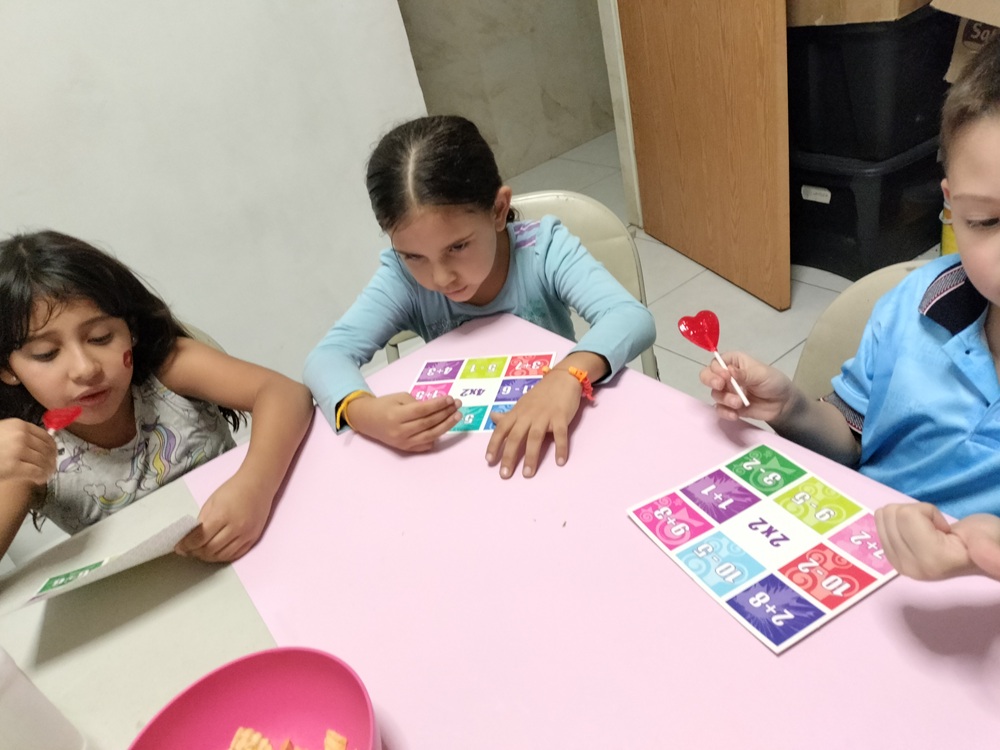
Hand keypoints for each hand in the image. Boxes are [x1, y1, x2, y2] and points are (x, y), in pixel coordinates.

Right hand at [0, 418, 56, 485]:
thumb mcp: (4, 434)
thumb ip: (21, 436)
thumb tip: (45, 448)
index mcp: (19, 425)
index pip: (45, 436)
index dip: (52, 448)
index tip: (53, 455)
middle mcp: (21, 435)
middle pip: (46, 449)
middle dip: (50, 461)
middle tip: (50, 469)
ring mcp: (17, 450)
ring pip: (43, 461)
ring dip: (47, 470)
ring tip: (45, 475)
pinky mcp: (13, 466)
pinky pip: (36, 472)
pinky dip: (40, 477)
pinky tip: (38, 480)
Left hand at [175, 474, 272, 561]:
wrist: (258, 484)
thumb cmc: (233, 489)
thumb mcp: (211, 502)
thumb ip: (202, 521)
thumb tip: (191, 539)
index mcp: (222, 515)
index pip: (200, 538)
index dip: (186, 545)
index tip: (179, 548)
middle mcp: (236, 527)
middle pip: (210, 549)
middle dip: (196, 552)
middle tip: (188, 551)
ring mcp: (246, 535)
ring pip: (222, 555)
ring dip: (208, 557)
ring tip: (200, 553)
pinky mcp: (253, 538)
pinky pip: (235, 555)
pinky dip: (222, 557)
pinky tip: (215, 552)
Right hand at [347, 392, 461, 451]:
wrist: (367, 420)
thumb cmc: (384, 405)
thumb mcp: (399, 397)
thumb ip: (417, 403)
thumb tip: (438, 407)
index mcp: (396, 415)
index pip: (423, 410)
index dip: (438, 404)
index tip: (451, 399)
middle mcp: (400, 431)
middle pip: (428, 423)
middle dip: (445, 413)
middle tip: (457, 405)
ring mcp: (403, 442)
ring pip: (430, 435)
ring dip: (446, 426)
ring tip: (456, 416)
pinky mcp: (405, 449)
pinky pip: (425, 444)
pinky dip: (436, 437)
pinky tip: (444, 428)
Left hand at [485, 368, 582, 477]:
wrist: (563, 378)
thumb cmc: (542, 393)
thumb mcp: (522, 403)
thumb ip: (509, 414)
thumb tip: (493, 418)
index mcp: (517, 412)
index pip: (501, 429)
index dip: (494, 445)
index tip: (489, 461)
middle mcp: (528, 414)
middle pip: (515, 436)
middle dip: (509, 456)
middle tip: (505, 474)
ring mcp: (545, 415)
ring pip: (535, 437)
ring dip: (531, 457)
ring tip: (528, 474)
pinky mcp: (561, 416)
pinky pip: (560, 434)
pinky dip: (561, 448)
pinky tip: (560, 462)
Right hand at [699, 352, 795, 421]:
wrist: (782, 404)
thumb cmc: (773, 382)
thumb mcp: (761, 374)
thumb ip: (744, 374)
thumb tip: (729, 371)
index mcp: (734, 362)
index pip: (716, 362)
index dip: (717, 369)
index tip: (726, 376)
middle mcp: (726, 376)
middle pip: (707, 376)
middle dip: (711, 381)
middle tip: (720, 386)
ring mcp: (727, 392)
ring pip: (715, 394)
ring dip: (725, 399)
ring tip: (739, 403)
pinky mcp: (729, 407)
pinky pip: (720, 409)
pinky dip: (725, 412)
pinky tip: (735, 415)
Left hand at [875, 502, 999, 581]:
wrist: (977, 553)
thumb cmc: (986, 539)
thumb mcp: (989, 538)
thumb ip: (987, 549)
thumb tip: (979, 551)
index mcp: (933, 560)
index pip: (907, 516)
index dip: (929, 513)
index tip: (946, 531)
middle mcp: (910, 568)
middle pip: (892, 513)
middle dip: (916, 512)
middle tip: (936, 529)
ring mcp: (898, 565)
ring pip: (883, 515)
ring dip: (906, 516)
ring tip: (928, 531)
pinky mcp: (891, 560)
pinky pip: (878, 522)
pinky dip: (897, 521)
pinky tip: (916, 534)